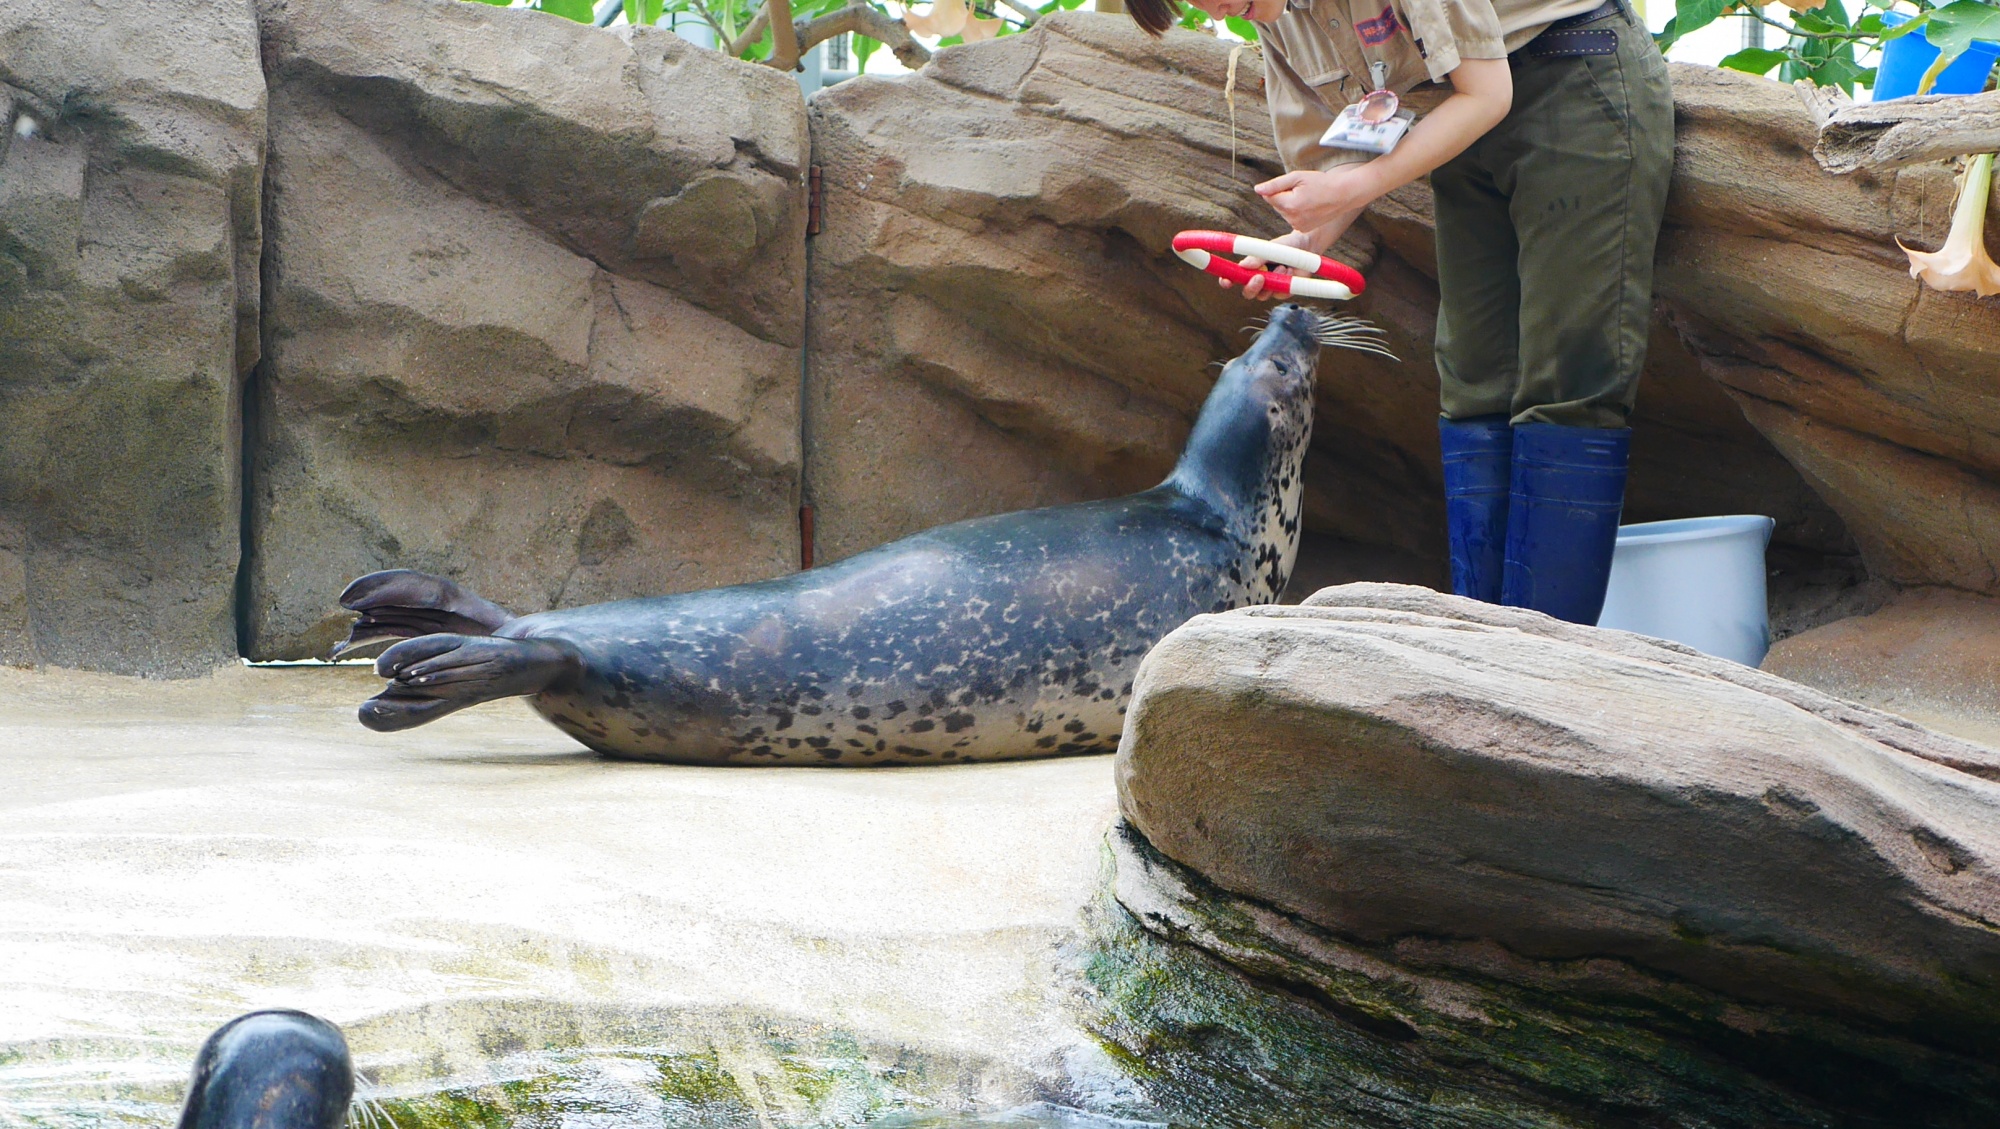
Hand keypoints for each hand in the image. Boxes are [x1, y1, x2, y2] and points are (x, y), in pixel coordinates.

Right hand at [1219, 230, 1317, 301]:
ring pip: (1264, 295)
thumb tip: (1242, 266)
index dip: (1227, 281)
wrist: (1307, 247)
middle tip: (1260, 277)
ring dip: (1273, 281)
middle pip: (1247, 292)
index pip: (1233, 278)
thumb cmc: (1285, 245)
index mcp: (1249, 268)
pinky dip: (1285, 282)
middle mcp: (1257, 279)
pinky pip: (1280, 294)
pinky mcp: (1283, 291)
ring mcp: (1270, 287)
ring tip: (1283, 266)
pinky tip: (1290, 271)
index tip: (1227, 281)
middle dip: (1251, 287)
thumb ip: (1257, 258)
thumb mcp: (1270, 248)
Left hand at [1256, 164, 1381, 234]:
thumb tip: (1257, 189)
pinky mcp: (1302, 229)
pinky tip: (1310, 206)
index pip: (1269, 196)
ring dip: (1290, 204)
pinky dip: (1296, 211)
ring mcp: (1298, 226)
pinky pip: (1291, 218)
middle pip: (1276, 204)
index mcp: (1290, 205)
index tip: (1294, 185)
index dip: (1279, 188)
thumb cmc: (1321, 182)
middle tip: (1303, 190)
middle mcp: (1292, 218)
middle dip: (1284, 196)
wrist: (1343, 194)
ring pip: (1283, 211)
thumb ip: (1275, 184)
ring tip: (1308, 198)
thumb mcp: (1297, 177)